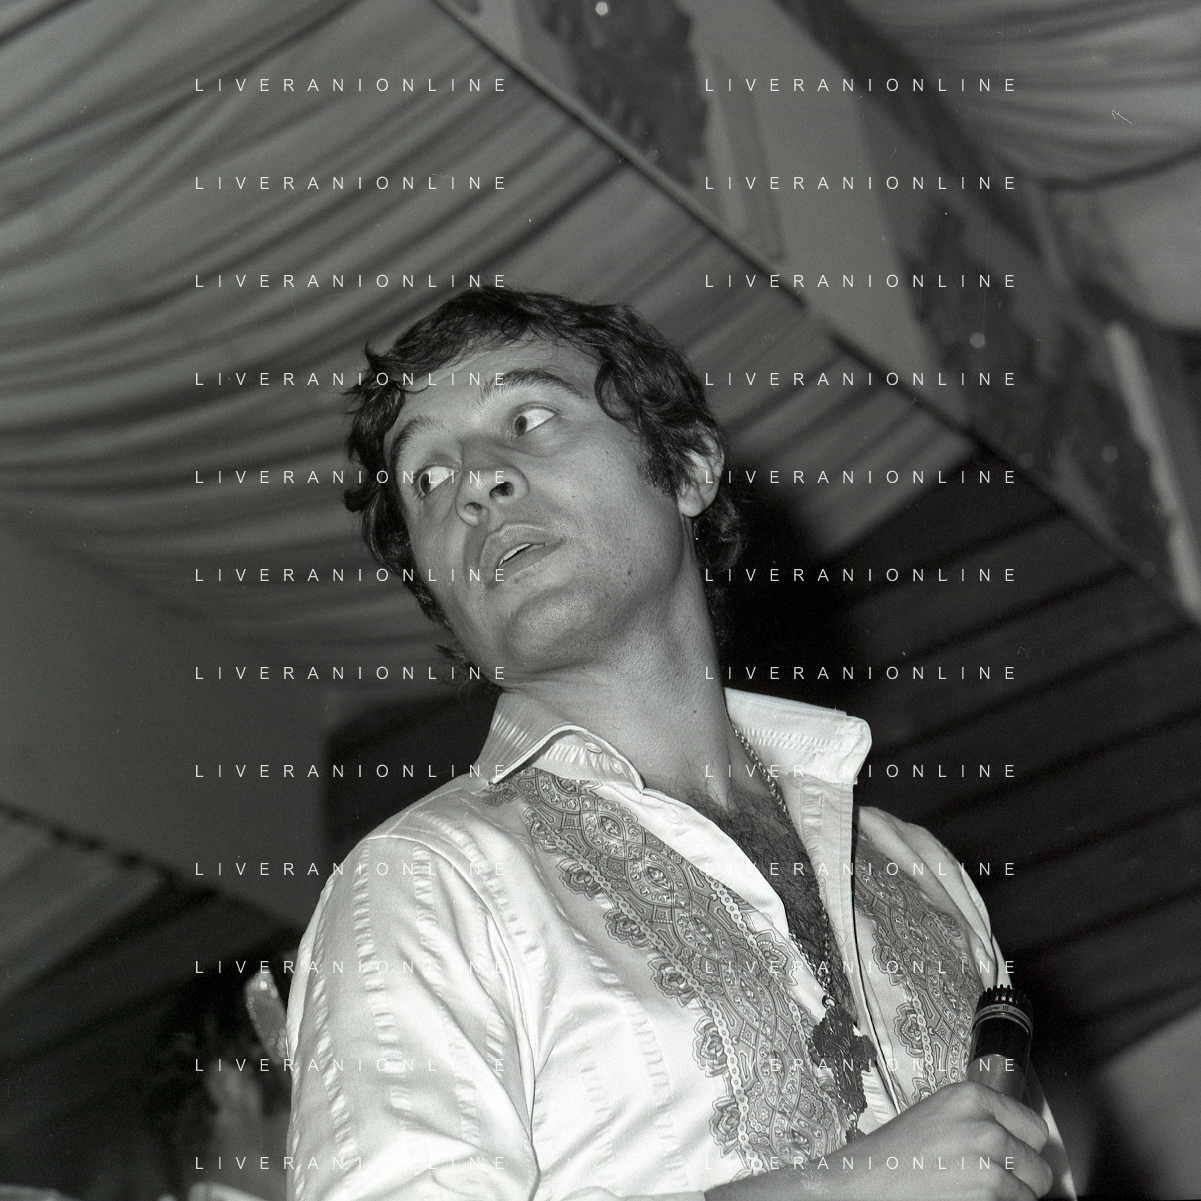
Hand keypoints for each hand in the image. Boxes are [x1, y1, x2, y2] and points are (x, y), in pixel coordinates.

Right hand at [705, 1080, 1052, 1200]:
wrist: (868, 1182)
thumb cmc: (898, 1153)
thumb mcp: (940, 1114)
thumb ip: (981, 1118)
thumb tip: (1020, 1138)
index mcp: (972, 1097)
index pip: (1034, 1127)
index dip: (1025, 1146)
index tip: (1015, 1155)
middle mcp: (986, 1126)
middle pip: (1039, 1163)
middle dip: (1023, 1177)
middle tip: (993, 1180)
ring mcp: (990, 1163)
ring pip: (1032, 1191)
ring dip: (1012, 1197)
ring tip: (976, 1191)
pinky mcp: (990, 1195)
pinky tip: (970, 1199)